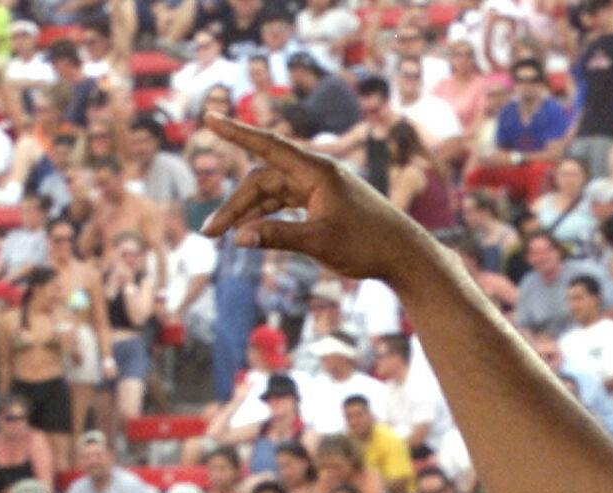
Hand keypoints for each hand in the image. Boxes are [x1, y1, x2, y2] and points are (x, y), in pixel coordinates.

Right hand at [202, 116, 423, 282]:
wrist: (403, 254)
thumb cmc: (366, 244)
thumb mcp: (318, 242)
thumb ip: (278, 237)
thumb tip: (240, 238)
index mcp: (315, 170)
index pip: (267, 145)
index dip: (235, 132)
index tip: (209, 117)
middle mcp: (315, 172)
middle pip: (262, 180)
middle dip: (234, 205)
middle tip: (209, 233)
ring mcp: (318, 187)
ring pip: (271, 193)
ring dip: (247, 213)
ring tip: (223, 237)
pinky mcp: (322, 202)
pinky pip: (284, 203)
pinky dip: (266, 216)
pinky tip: (251, 232)